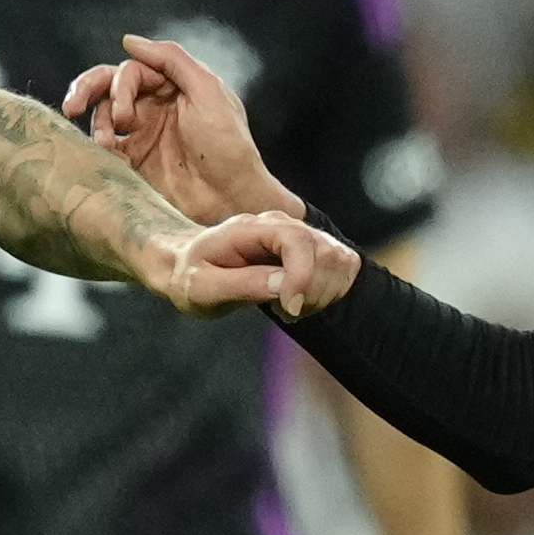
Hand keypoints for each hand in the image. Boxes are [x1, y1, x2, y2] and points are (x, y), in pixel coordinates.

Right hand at [65, 33, 298, 225]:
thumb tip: (128, 41)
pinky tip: (105, 157)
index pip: (132, 71)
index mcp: (172, 85)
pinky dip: (98, 149)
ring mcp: (143, 135)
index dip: (120, 86)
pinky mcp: (135, 164)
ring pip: (102, 116)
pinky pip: (106, 149)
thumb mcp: (207, 90)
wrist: (231, 198)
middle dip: (87, 91)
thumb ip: (170, 59)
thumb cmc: (228, 144)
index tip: (124, 116)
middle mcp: (154, 106)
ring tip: (105, 143)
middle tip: (73, 106)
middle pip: (109, 87)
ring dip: (98, 124)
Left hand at [157, 210, 357, 321]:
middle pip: (326, 253)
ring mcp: (301, 235)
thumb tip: (282, 285)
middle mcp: (282, 224)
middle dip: (312, 292)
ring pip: (340, 261)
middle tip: (282, 310)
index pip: (297, 240)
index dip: (302, 276)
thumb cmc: (191, 278)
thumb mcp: (201, 288)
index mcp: (251, 227)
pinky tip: (299, 302)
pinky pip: (343, 268)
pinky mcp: (313, 250)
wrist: (190, 268)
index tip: (288, 308)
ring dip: (322, 294)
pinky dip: (329, 292)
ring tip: (288, 307)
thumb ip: (240, 284)